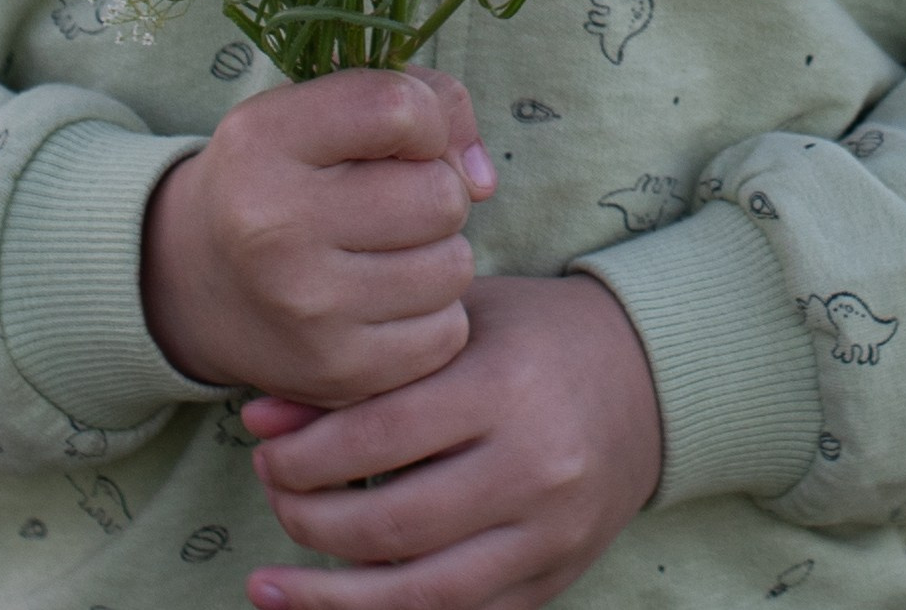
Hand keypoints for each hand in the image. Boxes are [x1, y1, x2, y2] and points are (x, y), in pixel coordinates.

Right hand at [140, 68, 496, 404]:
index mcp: (264, 141)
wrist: (195, 282)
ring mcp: (308, 310)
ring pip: (454, 267)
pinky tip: (386, 299)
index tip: (402, 136)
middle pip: (440, 196)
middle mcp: (277, 227)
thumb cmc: (280, 175)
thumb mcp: (315, 109)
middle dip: (434, 190)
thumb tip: (485, 182)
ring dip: (438, 254)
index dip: (425, 117)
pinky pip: (445, 333)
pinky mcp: (338, 373)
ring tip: (388, 249)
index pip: (398, 109)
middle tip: (391, 201)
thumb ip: (417, 100)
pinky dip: (432, 314)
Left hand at [240, 272, 663, 609]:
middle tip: (270, 494)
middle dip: (309, 520)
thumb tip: (259, 419)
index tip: (264, 449)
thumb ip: (363, 370)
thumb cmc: (533, 336)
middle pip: (394, 524)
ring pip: (422, 595)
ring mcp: (548, 535)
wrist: (646, 378)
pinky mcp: (552, 579)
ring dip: (331, 598)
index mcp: (505, 385)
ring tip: (270, 583)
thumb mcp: (454, 324)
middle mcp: (533, 467)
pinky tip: (333, 608)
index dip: (306, 454)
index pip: (381, 434)